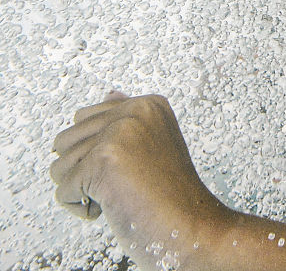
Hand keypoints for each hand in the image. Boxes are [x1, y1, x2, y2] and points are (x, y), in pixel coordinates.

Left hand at [50, 92, 228, 267]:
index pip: (87, 117)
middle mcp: (135, 110)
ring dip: (80, 189)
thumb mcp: (153, 144)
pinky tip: (110, 207)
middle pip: (68, 139)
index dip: (96, 151)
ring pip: (61, 164)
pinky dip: (80, 207)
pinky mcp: (104, 159)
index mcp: (149, 104)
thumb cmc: (172, 194)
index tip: (126, 167)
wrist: (191, 224)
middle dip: (82, 169)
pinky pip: (64, 190)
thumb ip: (127, 118)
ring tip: (116, 195)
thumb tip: (109, 94)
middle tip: (119, 183)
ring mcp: (119, 132)